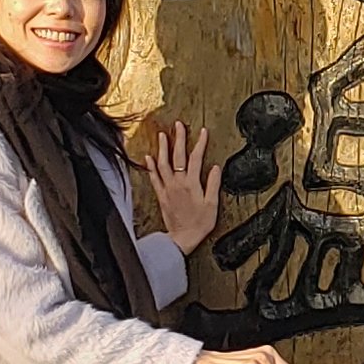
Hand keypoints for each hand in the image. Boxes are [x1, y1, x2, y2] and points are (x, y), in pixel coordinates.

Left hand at [146, 120, 222, 255]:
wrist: (183, 238)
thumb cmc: (200, 223)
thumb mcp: (212, 205)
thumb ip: (213, 184)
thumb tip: (215, 167)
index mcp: (192, 184)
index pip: (196, 158)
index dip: (200, 143)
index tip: (203, 131)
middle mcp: (178, 183)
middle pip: (178, 156)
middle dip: (179, 139)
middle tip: (179, 124)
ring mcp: (167, 188)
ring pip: (163, 164)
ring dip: (163, 149)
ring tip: (162, 135)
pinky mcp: (161, 195)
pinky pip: (154, 178)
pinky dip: (151, 166)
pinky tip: (149, 157)